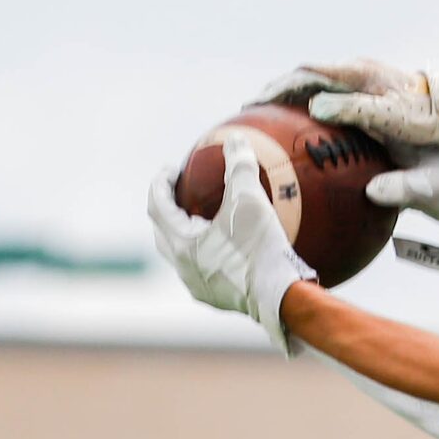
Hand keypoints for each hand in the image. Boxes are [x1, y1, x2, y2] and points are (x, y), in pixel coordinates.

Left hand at [148, 136, 309, 353]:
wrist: (281, 299)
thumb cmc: (260, 250)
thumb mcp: (250, 201)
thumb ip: (239, 167)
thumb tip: (235, 140)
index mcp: (181, 242)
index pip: (157, 205)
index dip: (161, 183)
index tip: (170, 170)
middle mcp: (182, 266)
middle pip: (162, 232)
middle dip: (167, 210)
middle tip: (181, 195)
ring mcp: (198, 286)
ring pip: (180, 255)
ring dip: (184, 235)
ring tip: (201, 222)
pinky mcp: (216, 299)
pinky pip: (202, 271)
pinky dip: (205, 255)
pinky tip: (223, 251)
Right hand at [259, 58, 438, 147]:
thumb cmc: (427, 117)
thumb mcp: (390, 117)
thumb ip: (352, 110)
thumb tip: (313, 105)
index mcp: (356, 72)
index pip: (306, 74)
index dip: (278, 88)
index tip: (255, 103)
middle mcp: (356, 70)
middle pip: (306, 76)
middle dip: (278, 91)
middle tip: (253, 110)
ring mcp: (363, 79)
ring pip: (318, 84)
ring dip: (293, 97)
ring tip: (271, 116)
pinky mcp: (370, 90)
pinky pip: (333, 95)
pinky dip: (313, 104)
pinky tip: (307, 124)